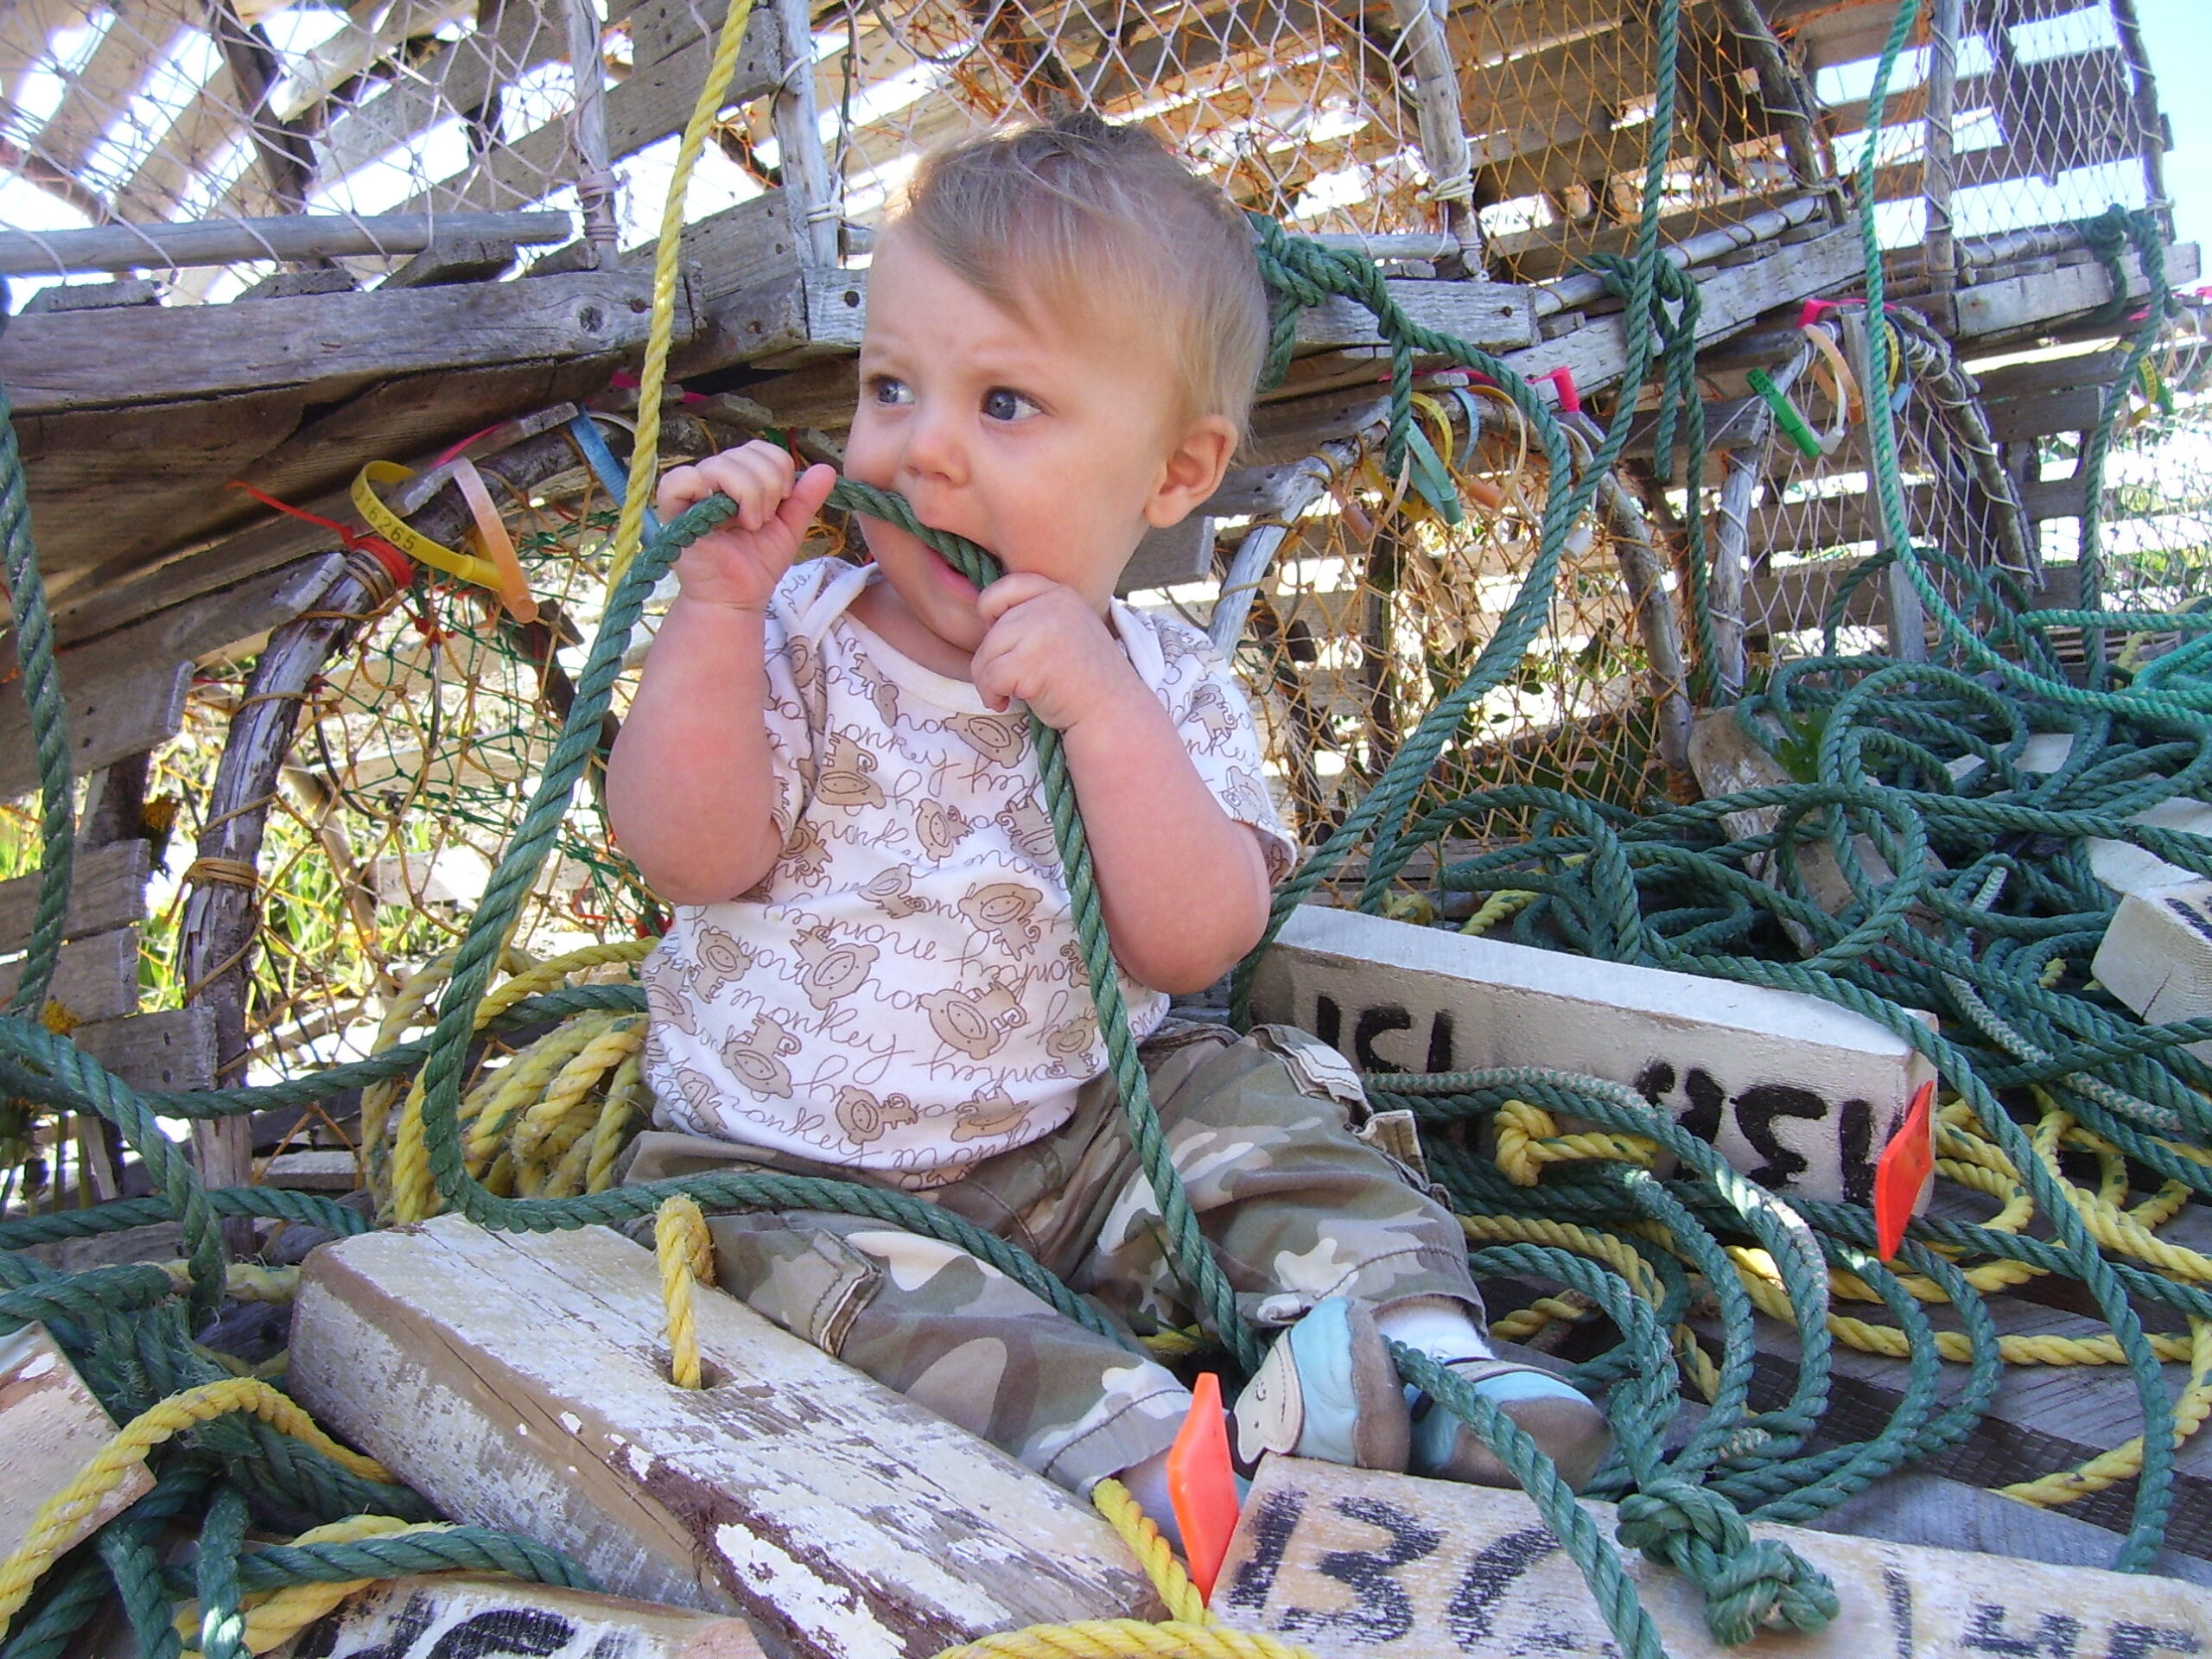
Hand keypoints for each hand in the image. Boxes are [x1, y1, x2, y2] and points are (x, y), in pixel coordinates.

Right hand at [656, 442, 836, 611]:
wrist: (739, 597)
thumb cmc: (758, 564)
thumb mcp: (789, 528)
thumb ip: (806, 498)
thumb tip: (826, 469)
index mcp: (738, 478)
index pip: (760, 449)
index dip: (780, 470)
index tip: (782, 504)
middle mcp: (714, 478)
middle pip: (745, 454)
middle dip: (769, 486)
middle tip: (764, 520)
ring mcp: (692, 492)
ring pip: (722, 465)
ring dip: (749, 496)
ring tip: (750, 525)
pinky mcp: (672, 509)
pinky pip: (680, 479)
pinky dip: (705, 490)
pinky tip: (721, 518)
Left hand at [971, 573, 1144, 730]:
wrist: (1112, 713)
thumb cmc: (1086, 680)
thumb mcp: (1069, 630)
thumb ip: (1037, 616)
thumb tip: (988, 620)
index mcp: (1060, 595)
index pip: (1008, 585)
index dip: (992, 611)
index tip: (1004, 641)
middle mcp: (1051, 606)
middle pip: (993, 627)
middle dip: (991, 658)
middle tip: (1008, 680)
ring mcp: (1040, 632)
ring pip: (986, 653)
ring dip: (987, 679)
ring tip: (1005, 693)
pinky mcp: (1029, 662)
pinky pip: (989, 676)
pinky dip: (990, 695)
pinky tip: (1004, 703)